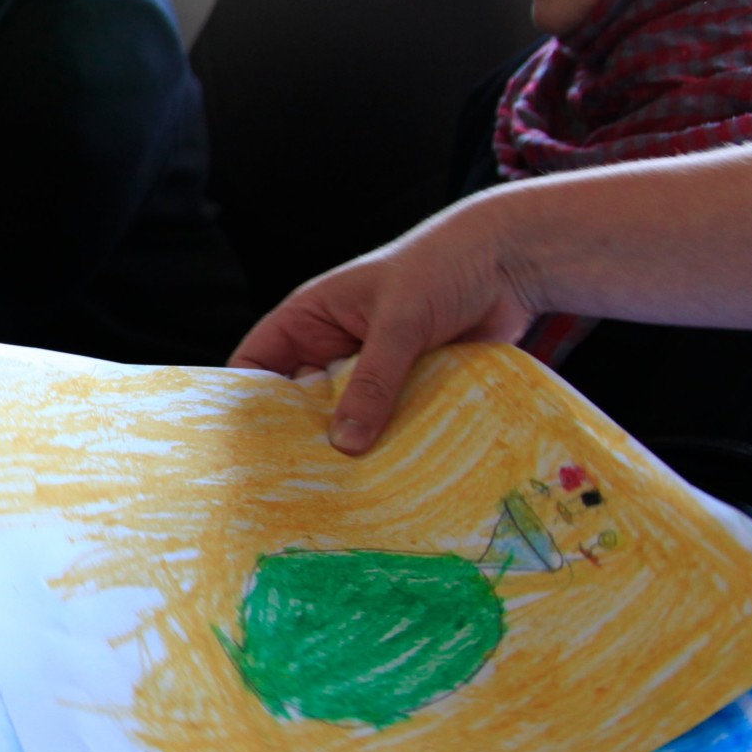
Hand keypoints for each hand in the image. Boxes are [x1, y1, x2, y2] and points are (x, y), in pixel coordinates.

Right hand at [227, 199, 542, 455]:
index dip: (244, 401)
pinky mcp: (408, 386)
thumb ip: (372, 382)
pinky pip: (387, 420)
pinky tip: (384, 475)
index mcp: (310, 319)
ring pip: (345, 416)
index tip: (240, 447)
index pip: (256, 363)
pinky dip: (386, 442)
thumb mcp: (398, 322)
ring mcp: (370, 369)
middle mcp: (332, 347)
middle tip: (293, 484)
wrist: (510, 262)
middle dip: (298, 436)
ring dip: (347, 444)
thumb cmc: (440, 268)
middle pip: (298, 400)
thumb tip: (345, 444)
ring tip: (338, 489)